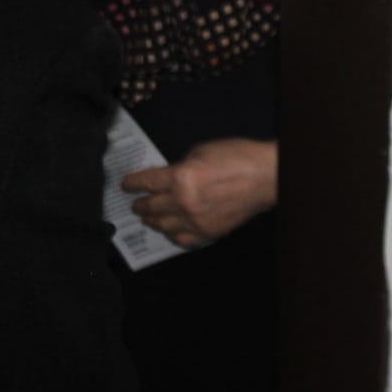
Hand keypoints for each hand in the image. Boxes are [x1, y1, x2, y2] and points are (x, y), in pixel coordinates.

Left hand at [121, 138, 277, 247]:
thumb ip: (179, 167)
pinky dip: (172, 235)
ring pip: (164, 225)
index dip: (133, 183)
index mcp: (180, 177)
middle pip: (152, 206)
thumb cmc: (237, 157)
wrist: (265, 177)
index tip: (126, 185)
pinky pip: (182, 239)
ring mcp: (196, 221)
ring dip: (152, 221)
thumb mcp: (200, 152)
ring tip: (147, 218)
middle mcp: (184, 202)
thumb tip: (168, 179)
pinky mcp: (208, 233)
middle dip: (140, 204)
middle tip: (134, 204)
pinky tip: (169, 231)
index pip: (147, 182)